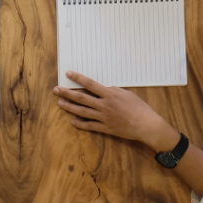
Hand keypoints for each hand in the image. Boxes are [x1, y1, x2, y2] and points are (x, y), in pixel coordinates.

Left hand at [54, 71, 178, 150]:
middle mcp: (103, 105)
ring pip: (82, 111)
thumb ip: (113, 91)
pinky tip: (72, 121)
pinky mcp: (105, 128)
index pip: (89, 84)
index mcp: (109, 94)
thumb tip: (104, 89)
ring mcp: (103, 117)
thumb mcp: (126, 94)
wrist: (145, 125)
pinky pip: (90, 125)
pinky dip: (80, 124)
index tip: (68, 74)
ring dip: (69, 107)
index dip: (78, 78)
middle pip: (81, 97)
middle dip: (67, 93)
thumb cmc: (139, 108)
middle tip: (56, 90)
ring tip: (60, 103)